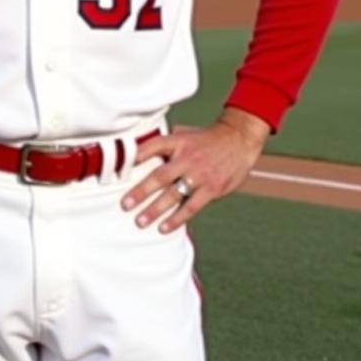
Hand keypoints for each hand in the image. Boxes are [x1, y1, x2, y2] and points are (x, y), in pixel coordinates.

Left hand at [120, 107, 269, 233]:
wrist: (239, 140)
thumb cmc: (207, 139)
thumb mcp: (185, 133)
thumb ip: (166, 142)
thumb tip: (140, 150)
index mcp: (178, 141)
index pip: (153, 146)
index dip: (137, 156)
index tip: (121, 168)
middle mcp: (187, 158)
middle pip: (159, 176)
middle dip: (141, 191)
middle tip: (125, 204)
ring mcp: (199, 175)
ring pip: (173, 195)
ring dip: (155, 209)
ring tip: (140, 221)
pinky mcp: (212, 189)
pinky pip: (191, 207)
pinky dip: (177, 219)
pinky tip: (164, 228)